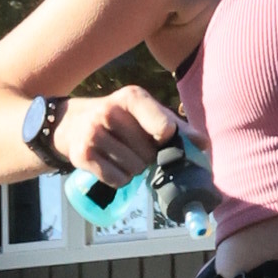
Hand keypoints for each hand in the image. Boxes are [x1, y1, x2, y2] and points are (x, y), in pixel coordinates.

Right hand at [59, 84, 180, 187]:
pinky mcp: (82, 156)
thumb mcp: (146, 113)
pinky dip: (119, 179)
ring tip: (122, 155)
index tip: (163, 138)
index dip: (168, 139)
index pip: (164, 127)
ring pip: (134, 170)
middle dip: (148, 157)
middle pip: (150, 154)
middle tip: (135, 148)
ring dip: (133, 169)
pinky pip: (117, 180)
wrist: (73, 124)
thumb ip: (177, 126)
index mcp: (131, 97)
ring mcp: (93, 134)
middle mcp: (110, 112)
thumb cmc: (120, 119)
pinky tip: (110, 164)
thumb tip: (204, 144)